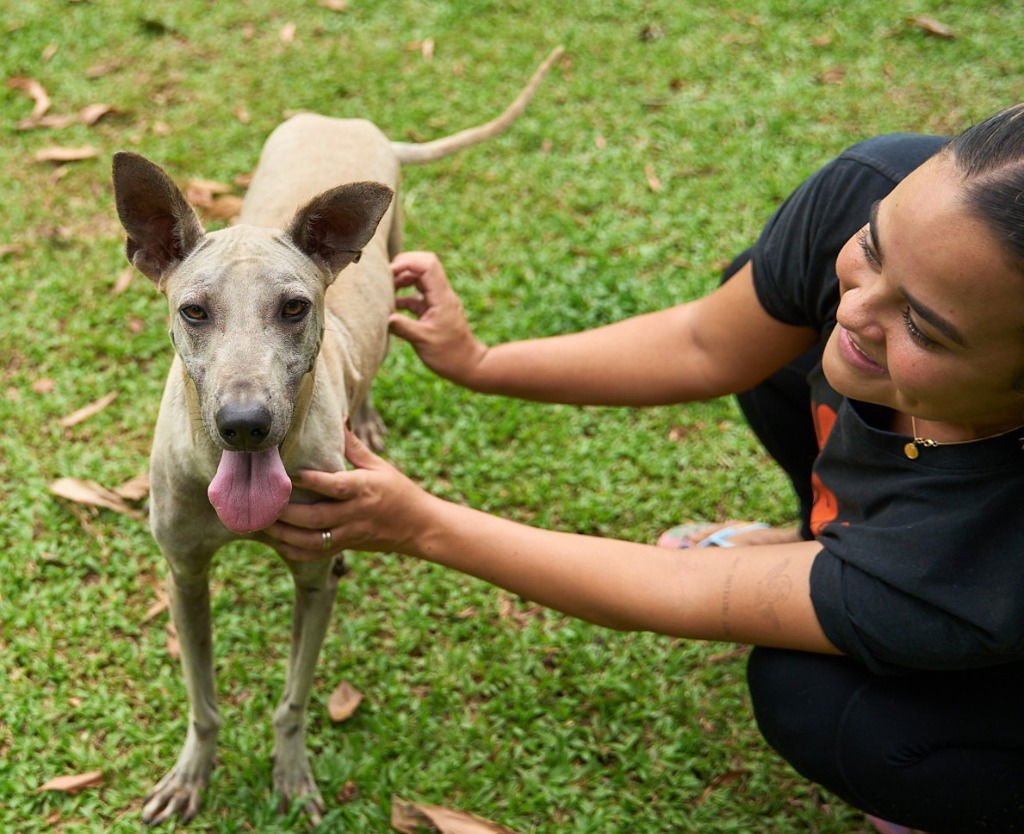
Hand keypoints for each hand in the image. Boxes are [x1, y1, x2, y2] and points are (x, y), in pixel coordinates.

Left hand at [267, 430, 431, 560]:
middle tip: (263, 503)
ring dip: (285, 535)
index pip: (336, 486)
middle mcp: (356, 514)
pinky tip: (276, 543)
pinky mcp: (348, 547)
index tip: (289, 474)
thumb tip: (338, 422)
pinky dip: (295, 551)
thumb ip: (354, 448)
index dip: (312, 481)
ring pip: (313, 540)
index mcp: (365, 489)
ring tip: (262, 524)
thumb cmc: (399, 490)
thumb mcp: (380, 466)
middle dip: (287, 513)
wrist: (419, 526)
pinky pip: (317, 554)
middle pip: (317, 518)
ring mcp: (351, 534)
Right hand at [389, 251, 488, 385]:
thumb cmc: (449, 355)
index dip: (406, 262)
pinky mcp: (433, 311)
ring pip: (419, 279)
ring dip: (401, 281)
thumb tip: (385, 317)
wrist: (467, 365)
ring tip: (385, 293)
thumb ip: (404, 327)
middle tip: (385, 279)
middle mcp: (441, 294)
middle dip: (402, 266)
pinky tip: (391, 308)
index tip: (388, 274)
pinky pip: (416, 296)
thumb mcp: (424, 341)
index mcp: (441, 297)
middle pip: (423, 265)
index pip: (427, 265)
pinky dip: (403, 297)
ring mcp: (438, 301)